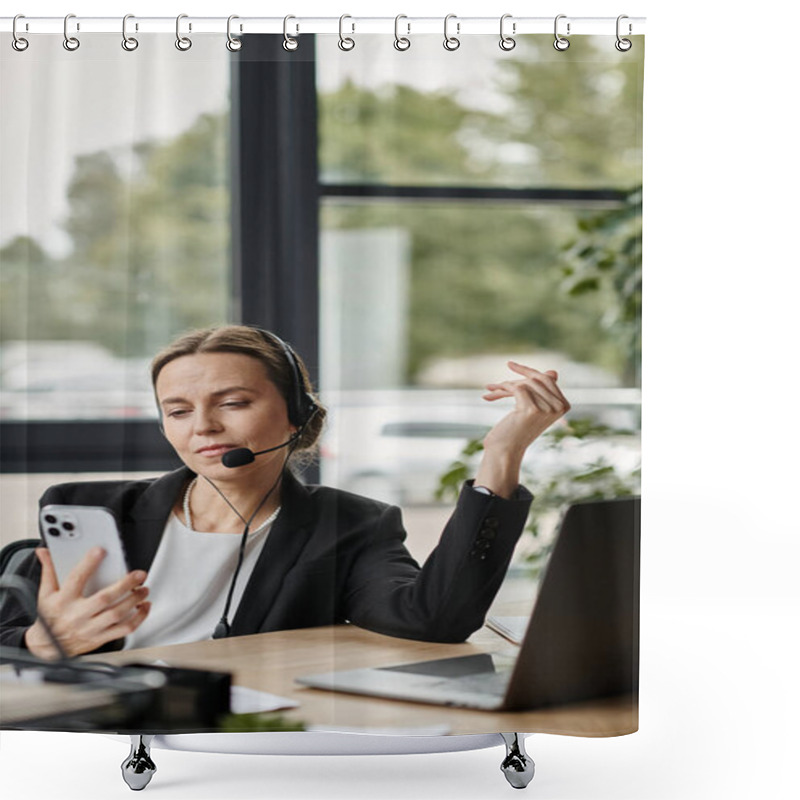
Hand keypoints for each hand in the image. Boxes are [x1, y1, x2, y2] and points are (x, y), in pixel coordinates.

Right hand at [24, 547, 150, 658]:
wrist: (47, 647)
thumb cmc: (50, 617)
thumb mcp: (46, 593)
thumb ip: (49, 571)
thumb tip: (44, 552)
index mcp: (63, 601)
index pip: (76, 579)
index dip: (88, 564)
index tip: (100, 551)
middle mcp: (77, 615)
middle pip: (104, 598)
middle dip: (125, 585)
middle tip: (139, 574)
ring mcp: (90, 628)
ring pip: (116, 614)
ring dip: (134, 600)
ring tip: (144, 589)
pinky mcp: (100, 638)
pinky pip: (123, 630)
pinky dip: (138, 618)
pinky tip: (144, 607)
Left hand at [474, 362, 569, 496]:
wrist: (505, 451)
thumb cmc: (517, 429)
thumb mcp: (531, 407)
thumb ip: (542, 390)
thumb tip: (554, 372)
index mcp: (564, 405)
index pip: (547, 379)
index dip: (528, 371)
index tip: (510, 364)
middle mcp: (559, 407)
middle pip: (535, 379)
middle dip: (514, 379)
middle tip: (493, 383)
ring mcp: (547, 408)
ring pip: (524, 383)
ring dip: (503, 387)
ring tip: (490, 392)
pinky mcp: (533, 409)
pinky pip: (516, 388)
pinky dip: (501, 390)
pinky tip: (488, 397)